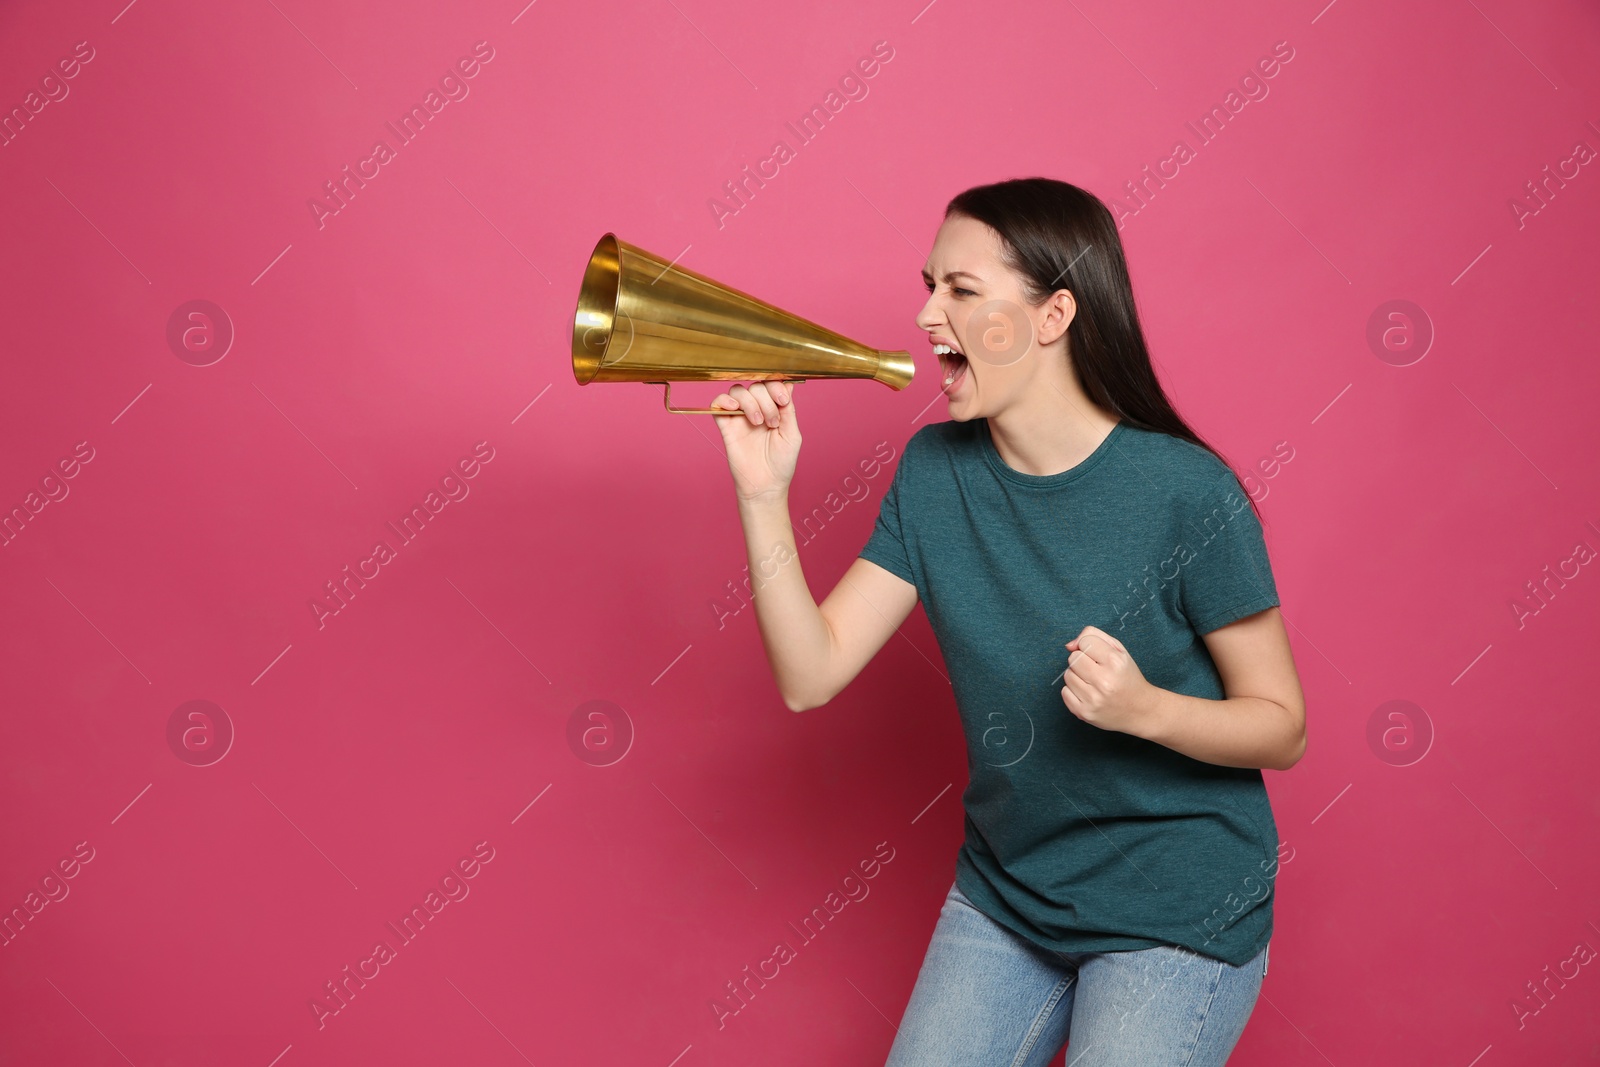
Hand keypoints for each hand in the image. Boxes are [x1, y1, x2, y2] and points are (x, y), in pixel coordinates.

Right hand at [711, 381, 800, 501]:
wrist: (765, 485)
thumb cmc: (781, 463)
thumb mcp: (791, 434)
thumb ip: (789, 410)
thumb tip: (788, 384)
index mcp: (773, 409)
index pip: (771, 384)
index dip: (775, 386)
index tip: (782, 401)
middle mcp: (756, 409)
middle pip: (756, 386)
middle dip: (766, 401)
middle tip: (771, 423)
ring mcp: (740, 417)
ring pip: (738, 391)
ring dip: (750, 402)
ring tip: (758, 422)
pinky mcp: (726, 426)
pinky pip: (718, 403)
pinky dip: (724, 400)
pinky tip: (734, 408)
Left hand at [1061, 626, 1162, 737]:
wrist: (1140, 710)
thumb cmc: (1127, 677)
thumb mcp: (1119, 650)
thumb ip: (1094, 636)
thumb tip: (1069, 645)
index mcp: (1115, 662)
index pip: (1085, 642)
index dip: (1091, 647)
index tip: (1100, 656)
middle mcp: (1104, 681)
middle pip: (1073, 658)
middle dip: (1082, 661)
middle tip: (1096, 670)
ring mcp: (1093, 698)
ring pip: (1067, 675)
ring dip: (1077, 676)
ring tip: (1093, 683)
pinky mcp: (1084, 712)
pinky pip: (1064, 692)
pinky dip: (1073, 691)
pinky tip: (1088, 694)